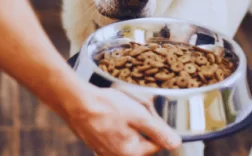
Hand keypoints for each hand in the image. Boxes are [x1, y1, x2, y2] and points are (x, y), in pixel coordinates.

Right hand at [65, 87, 181, 155]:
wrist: (75, 102)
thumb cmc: (105, 107)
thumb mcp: (139, 115)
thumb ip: (159, 131)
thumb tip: (176, 143)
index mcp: (131, 153)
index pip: (157, 143)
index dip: (155, 125)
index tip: (147, 112)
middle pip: (142, 140)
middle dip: (141, 123)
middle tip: (133, 107)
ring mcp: (105, 152)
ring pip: (128, 136)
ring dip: (128, 122)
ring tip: (120, 109)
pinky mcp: (97, 144)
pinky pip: (114, 135)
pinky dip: (116, 123)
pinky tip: (110, 113)